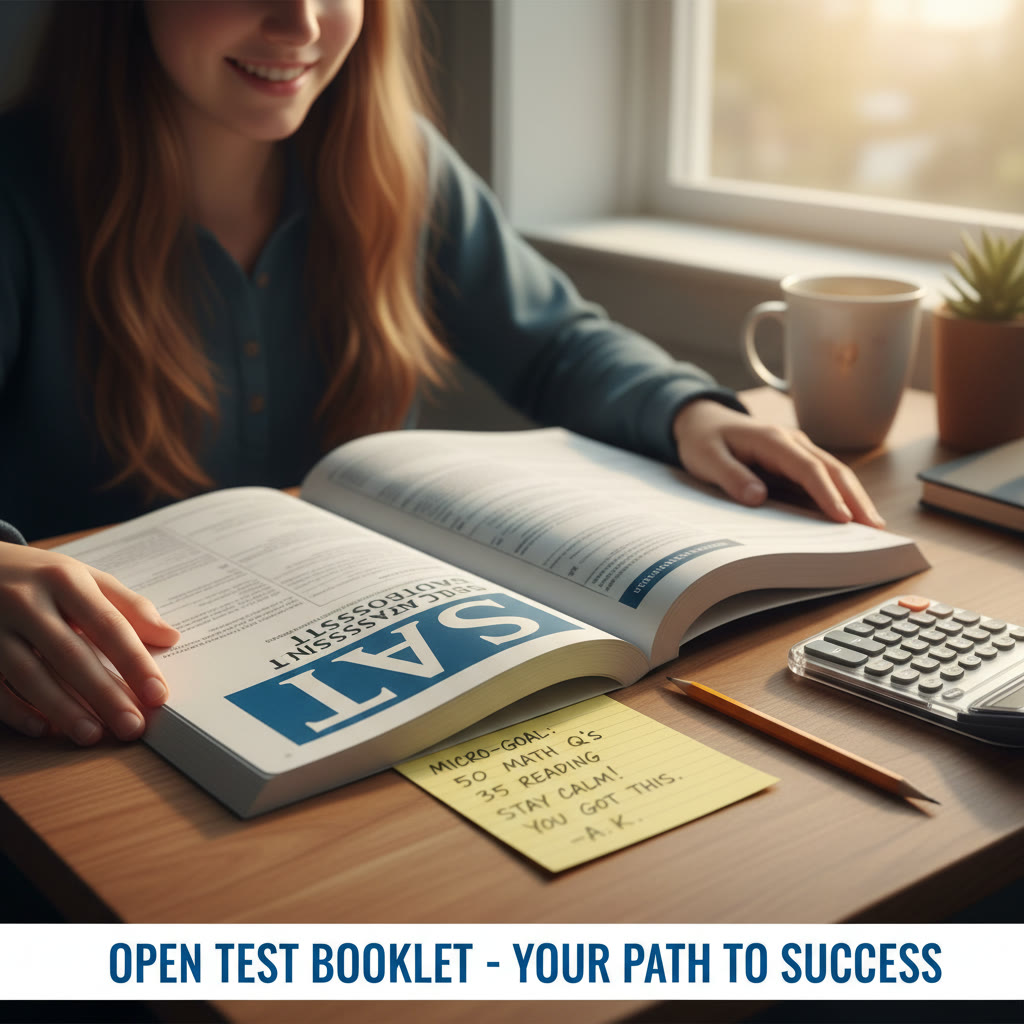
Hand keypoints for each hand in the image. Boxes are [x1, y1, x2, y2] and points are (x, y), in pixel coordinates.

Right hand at [0, 543, 179, 742]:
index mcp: (65, 580)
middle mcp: (27, 601)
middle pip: (71, 655)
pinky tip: (42, 728)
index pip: (108, 625)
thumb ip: (127, 606)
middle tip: (132, 725)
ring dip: (63, 709)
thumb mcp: (83, 576)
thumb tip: (170, 636)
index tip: (158, 694)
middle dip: (104, 695)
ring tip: (93, 735)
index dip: (134, 662)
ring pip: (30, 674)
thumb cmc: (39, 575)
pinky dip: (16, 710)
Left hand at [671, 400, 884, 527]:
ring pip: (834, 472)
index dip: (827, 493)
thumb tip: (758, 497)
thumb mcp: (705, 458)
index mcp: (772, 440)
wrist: (702, 420)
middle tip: (875, 528)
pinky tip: (852, 516)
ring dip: (855, 498)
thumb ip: (730, 476)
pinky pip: (823, 477)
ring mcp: (798, 449)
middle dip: (856, 498)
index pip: (807, 468)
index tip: (843, 518)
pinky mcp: (796, 460)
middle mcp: (792, 441)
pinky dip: (840, 495)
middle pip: (832, 469)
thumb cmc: (704, 440)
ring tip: (873, 526)